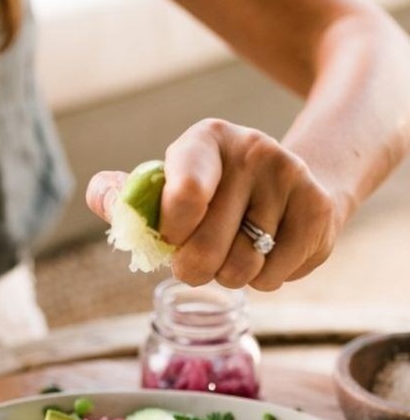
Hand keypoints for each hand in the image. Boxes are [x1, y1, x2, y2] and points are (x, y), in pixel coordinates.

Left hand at [86, 119, 341, 290]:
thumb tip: (101, 196)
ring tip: (235, 250)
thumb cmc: (215, 191)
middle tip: (200, 257)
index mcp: (204, 139)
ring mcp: (290, 177)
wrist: (295, 180)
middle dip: (195, 267)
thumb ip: (129, 197)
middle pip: (207, 248)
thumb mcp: (170, 184)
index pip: (184, 194)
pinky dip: (263, 279)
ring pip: (242, 269)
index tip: (172, 238)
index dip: (172, 233)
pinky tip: (268, 252)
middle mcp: (251, 150)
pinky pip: (274, 277)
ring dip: (230, 276)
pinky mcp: (318, 208)